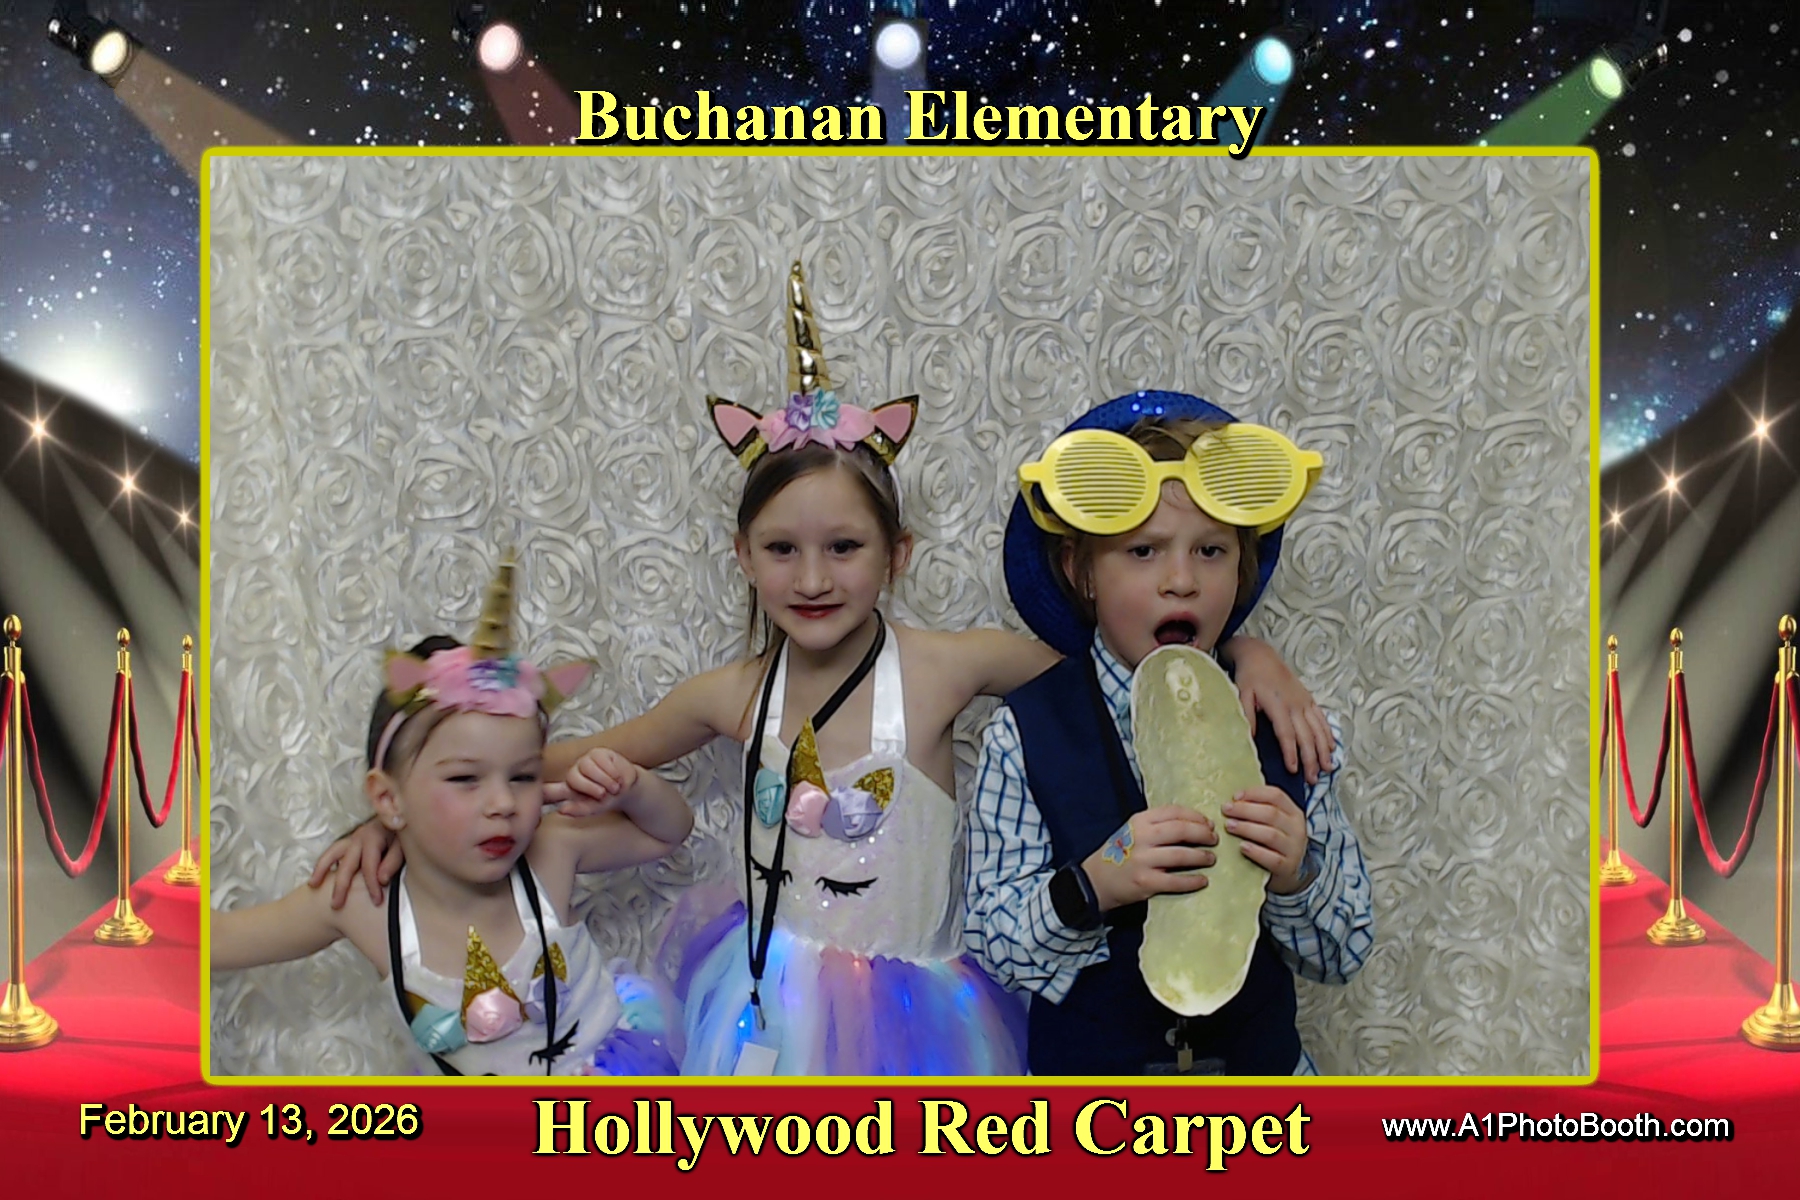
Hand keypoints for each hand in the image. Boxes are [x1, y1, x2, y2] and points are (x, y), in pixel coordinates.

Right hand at [307, 818, 401, 909]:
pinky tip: (317, 878)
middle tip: (336, 905)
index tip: (376, 901)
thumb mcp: (404, 846)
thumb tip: (381, 879)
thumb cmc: (404, 835)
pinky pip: (332, 853)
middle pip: (347, 863)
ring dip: (321, 870)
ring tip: (313, 886)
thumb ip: (393, 861)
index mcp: (374, 837)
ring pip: (332, 853)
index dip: (372, 885)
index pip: (369, 867)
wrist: (401, 816)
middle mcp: (359, 837)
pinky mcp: (348, 842)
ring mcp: (351, 838)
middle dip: (341, 886)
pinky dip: (323, 864)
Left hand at [545, 747, 641, 817]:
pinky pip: (603, 762)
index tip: (525, 791)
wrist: (627, 787)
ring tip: (613, 787)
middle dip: (591, 788)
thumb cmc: (608, 798)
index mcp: (569, 788)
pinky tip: (616, 776)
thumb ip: (579, 810)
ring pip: (589, 769)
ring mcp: (585, 761)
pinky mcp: (598, 753)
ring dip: (605, 781)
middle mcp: (574, 772)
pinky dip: (612, 772)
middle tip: (603, 795)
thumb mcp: (594, 808)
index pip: (548, 789)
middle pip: (574, 778)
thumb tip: (562, 810)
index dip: (539, 790)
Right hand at [1081, 806, 1218, 912]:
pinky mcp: (1146, 882)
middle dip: (1203, 834)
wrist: (1095, 880)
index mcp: (1139, 820)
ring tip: (1211, 859)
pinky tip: (1203, 880)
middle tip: (1214, 840)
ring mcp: (1143, 860)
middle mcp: (1141, 837)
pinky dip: (1193, 881)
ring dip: (1201, 857)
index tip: (1208, 824)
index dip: (1196, 816)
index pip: (1174, 812)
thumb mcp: (1133, 830)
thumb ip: (1157, 825)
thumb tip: (1194, 824)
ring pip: (1182, 855)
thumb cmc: (1119, 853)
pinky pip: (1176, 881)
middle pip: (1181, 830)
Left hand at [1220, 636, 1335, 785]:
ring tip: (1327, 769)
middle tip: (1313, 779)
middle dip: (1311, 759)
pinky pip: (1322, 719)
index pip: (1286, 734)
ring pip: (1318, 730)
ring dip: (1323, 750)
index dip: (1291, 753)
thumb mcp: (1241, 695)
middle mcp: (1295, 705)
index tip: (1294, 770)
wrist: (1261, 656)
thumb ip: (1247, 716)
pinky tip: (1332, 748)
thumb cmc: (1249, 677)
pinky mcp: (1309, 699)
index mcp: (1277, 705)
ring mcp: (1304, 702)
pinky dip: (1328, 734)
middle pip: (1306, 736)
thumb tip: (1251, 739)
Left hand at [1223, 785, 1310, 894]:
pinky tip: (1242, 847)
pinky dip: (1255, 852)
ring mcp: (1294, 849)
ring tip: (1229, 826)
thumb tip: (1233, 798)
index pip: (1276, 795)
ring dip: (1247, 828)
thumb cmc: (1275, 843)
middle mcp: (1296, 829)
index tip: (1235, 796)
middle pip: (1271, 813)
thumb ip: (1259, 809)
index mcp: (1293, 813)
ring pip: (1271, 835)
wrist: (1291, 872)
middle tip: (1226, 809)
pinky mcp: (1287, 867)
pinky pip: (1272, 859)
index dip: (1254, 793)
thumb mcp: (1274, 823)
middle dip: (1245, 809)